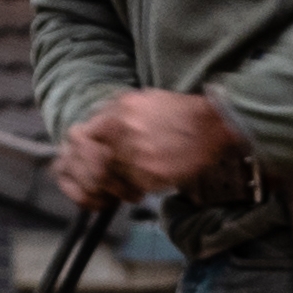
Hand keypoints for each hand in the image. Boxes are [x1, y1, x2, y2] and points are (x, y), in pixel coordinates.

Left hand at [53, 85, 247, 205]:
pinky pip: (131, 189)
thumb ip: (113, 114)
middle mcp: (125, 132)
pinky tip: (144, 186)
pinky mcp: (151, 176)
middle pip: (92, 164)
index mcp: (120, 111)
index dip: (79, 154)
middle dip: (94, 177)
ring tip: (127, 184)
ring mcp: (137, 156)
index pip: (80, 138)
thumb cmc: (177, 113)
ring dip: (114, 187)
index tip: (83, 162)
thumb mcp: (142, 100)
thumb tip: (86, 132)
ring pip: (109, 180)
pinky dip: (133, 192)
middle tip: (102, 182)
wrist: (213, 123)